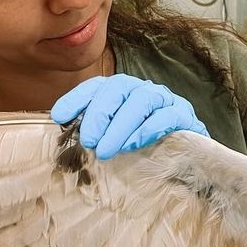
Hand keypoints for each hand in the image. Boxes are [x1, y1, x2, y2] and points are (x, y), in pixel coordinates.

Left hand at [50, 74, 208, 159]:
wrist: (186, 160)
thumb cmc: (145, 150)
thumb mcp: (115, 140)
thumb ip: (95, 134)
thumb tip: (64, 135)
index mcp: (122, 93)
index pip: (97, 87)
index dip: (77, 98)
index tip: (59, 116)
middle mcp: (142, 90)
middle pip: (118, 88)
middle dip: (99, 113)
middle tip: (88, 141)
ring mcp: (165, 100)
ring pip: (142, 100)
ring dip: (121, 125)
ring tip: (106, 150)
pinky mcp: (185, 115)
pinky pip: (167, 115)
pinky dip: (148, 129)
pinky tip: (133, 145)